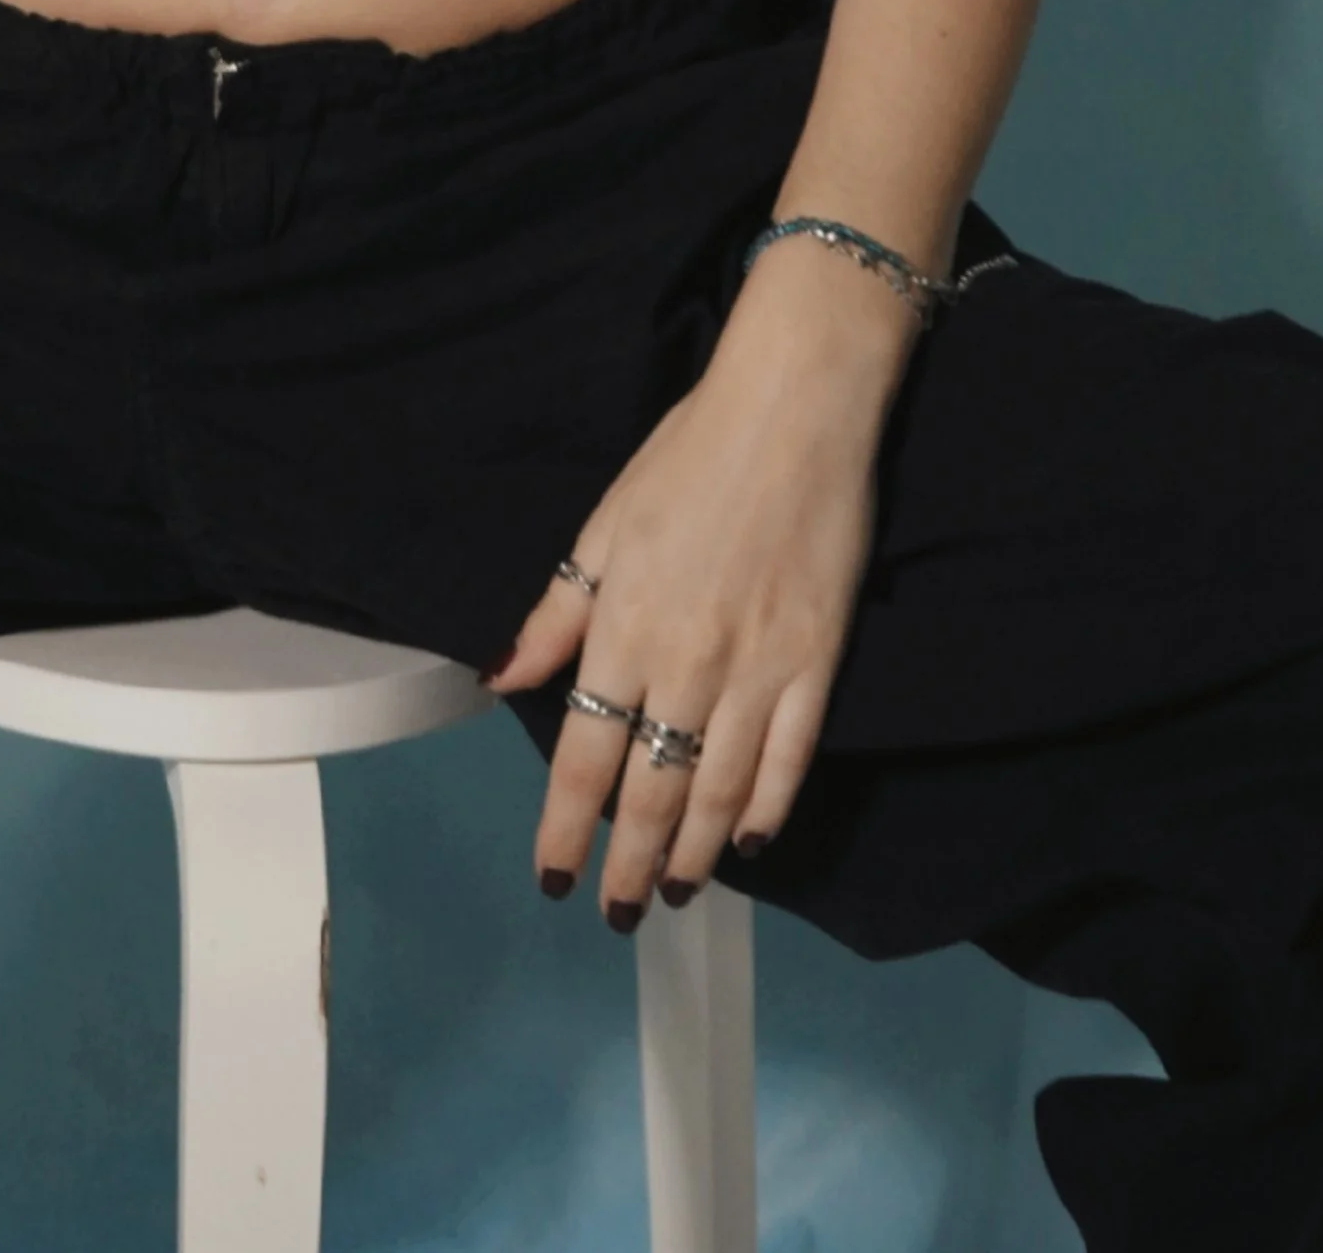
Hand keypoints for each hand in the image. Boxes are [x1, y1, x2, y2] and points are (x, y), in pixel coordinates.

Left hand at [485, 267, 918, 923]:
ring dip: (692, 852)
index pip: (583, 756)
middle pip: (651, 790)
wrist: (793, 408)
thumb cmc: (688, 456)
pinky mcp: (818, 660)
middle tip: (617, 913)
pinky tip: (750, 841)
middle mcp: (688, 663)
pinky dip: (769, 808)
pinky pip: (791, 757)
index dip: (565, 828)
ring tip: (673, 891)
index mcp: (625, 628)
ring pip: (719, 789)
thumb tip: (504, 681)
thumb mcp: (603, 526)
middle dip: (628, 862)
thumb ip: (555, 615)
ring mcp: (759, 667)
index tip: (552, 879)